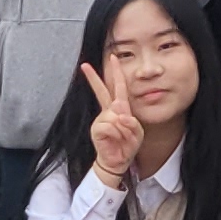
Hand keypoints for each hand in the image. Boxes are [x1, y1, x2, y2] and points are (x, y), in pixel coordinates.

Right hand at [83, 59, 141, 186]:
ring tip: (123, 138)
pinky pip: (110, 126)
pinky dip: (117, 134)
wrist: (118, 161)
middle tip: (84, 65)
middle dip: (93, 78)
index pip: (118, 87)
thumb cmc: (127, 145)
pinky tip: (115, 140)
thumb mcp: (136, 131)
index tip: (113, 57)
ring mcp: (101, 119)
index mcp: (119, 108)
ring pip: (115, 116)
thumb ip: (130, 122)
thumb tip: (118, 113)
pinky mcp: (97, 129)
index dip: (116, 72)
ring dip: (124, 129)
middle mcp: (108, 111)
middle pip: (102, 91)